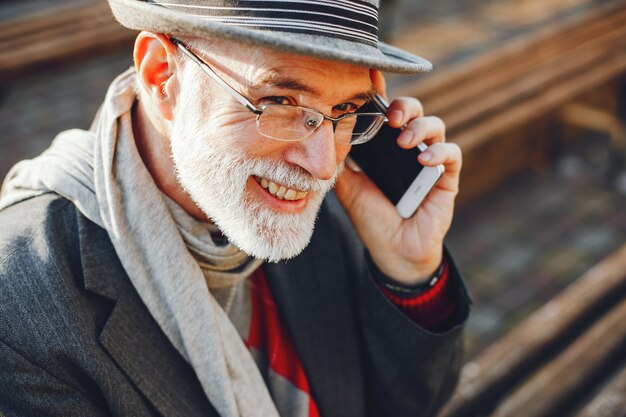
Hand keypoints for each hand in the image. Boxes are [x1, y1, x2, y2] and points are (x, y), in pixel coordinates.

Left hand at [334, 70, 461, 284]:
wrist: (392, 252)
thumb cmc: (372, 218)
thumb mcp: (348, 188)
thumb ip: (339, 162)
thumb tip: (324, 134)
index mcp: (384, 148)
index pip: (384, 113)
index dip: (379, 94)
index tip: (369, 78)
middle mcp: (407, 149)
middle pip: (413, 111)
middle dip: (405, 106)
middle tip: (392, 117)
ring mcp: (429, 162)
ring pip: (435, 126)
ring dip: (420, 127)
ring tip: (404, 141)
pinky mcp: (446, 178)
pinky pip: (452, 154)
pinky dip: (439, 151)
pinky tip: (423, 160)